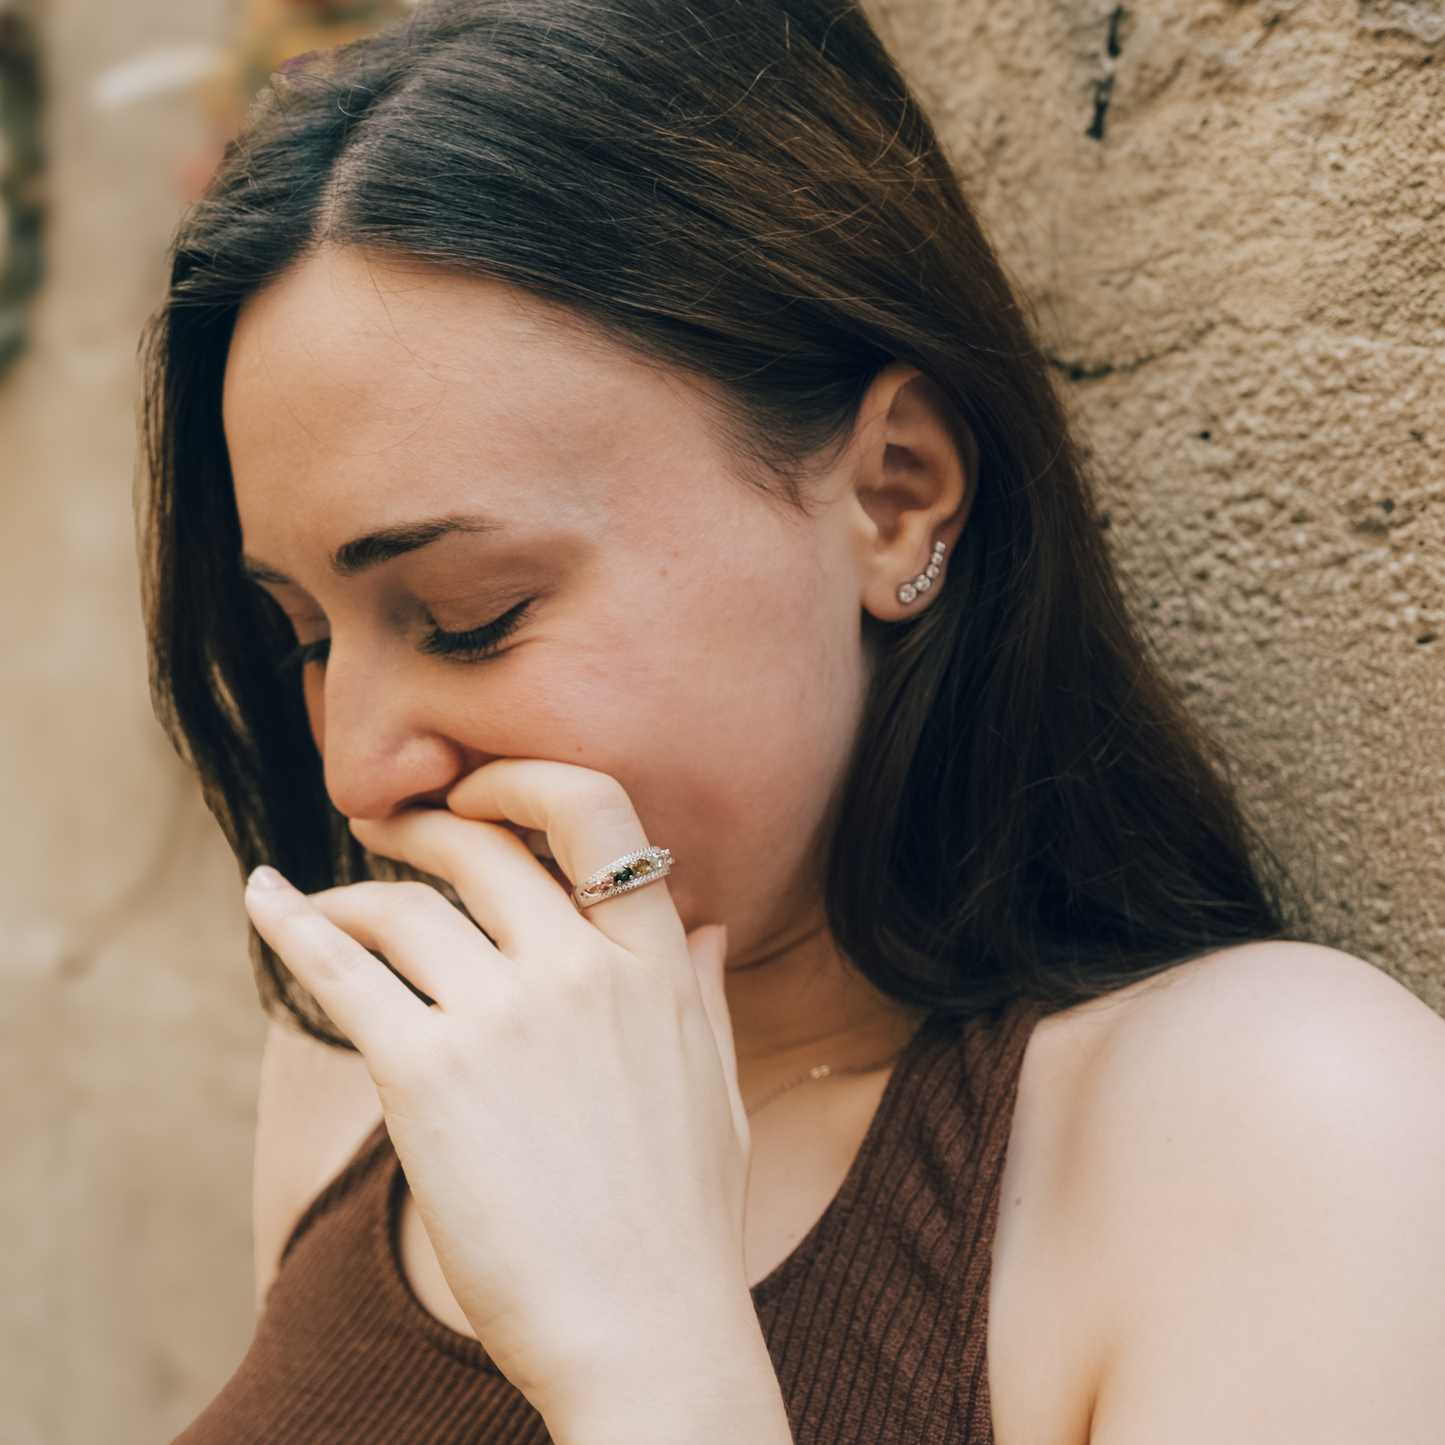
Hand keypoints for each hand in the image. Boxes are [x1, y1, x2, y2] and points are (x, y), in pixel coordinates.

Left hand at [244, 760, 790, 1444]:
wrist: (644, 1336)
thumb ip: (705, 993)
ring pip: (406, 904)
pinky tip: (262, 898)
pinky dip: (291, 925)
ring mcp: (503, 1019)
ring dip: (355, 888)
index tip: (481, 792)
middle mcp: (582, 970)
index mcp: (658, 967)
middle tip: (386, 824)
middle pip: (484, 847)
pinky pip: (342, 972)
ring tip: (328, 896)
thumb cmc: (683, 1224)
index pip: (597, 813)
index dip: (525, 781)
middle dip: (425, 824)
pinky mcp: (426, 1077)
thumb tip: (707, 927)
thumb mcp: (717, 1090)